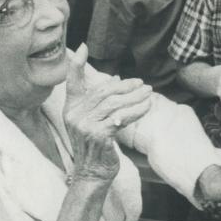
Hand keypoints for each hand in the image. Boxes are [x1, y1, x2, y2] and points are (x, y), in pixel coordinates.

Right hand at [64, 44, 151, 180]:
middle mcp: (74, 115)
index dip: (77, 64)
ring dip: (135, 97)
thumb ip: (101, 100)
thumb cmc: (95, 146)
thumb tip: (115, 78)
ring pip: (115, 103)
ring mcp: (84, 125)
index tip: (83, 46)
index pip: (72, 82)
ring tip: (149, 93)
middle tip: (142, 83)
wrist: (91, 174)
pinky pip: (121, 117)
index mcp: (71, 108)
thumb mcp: (93, 120)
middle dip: (126, 85)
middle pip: (104, 91)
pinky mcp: (98, 135)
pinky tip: (147, 107)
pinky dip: (136, 111)